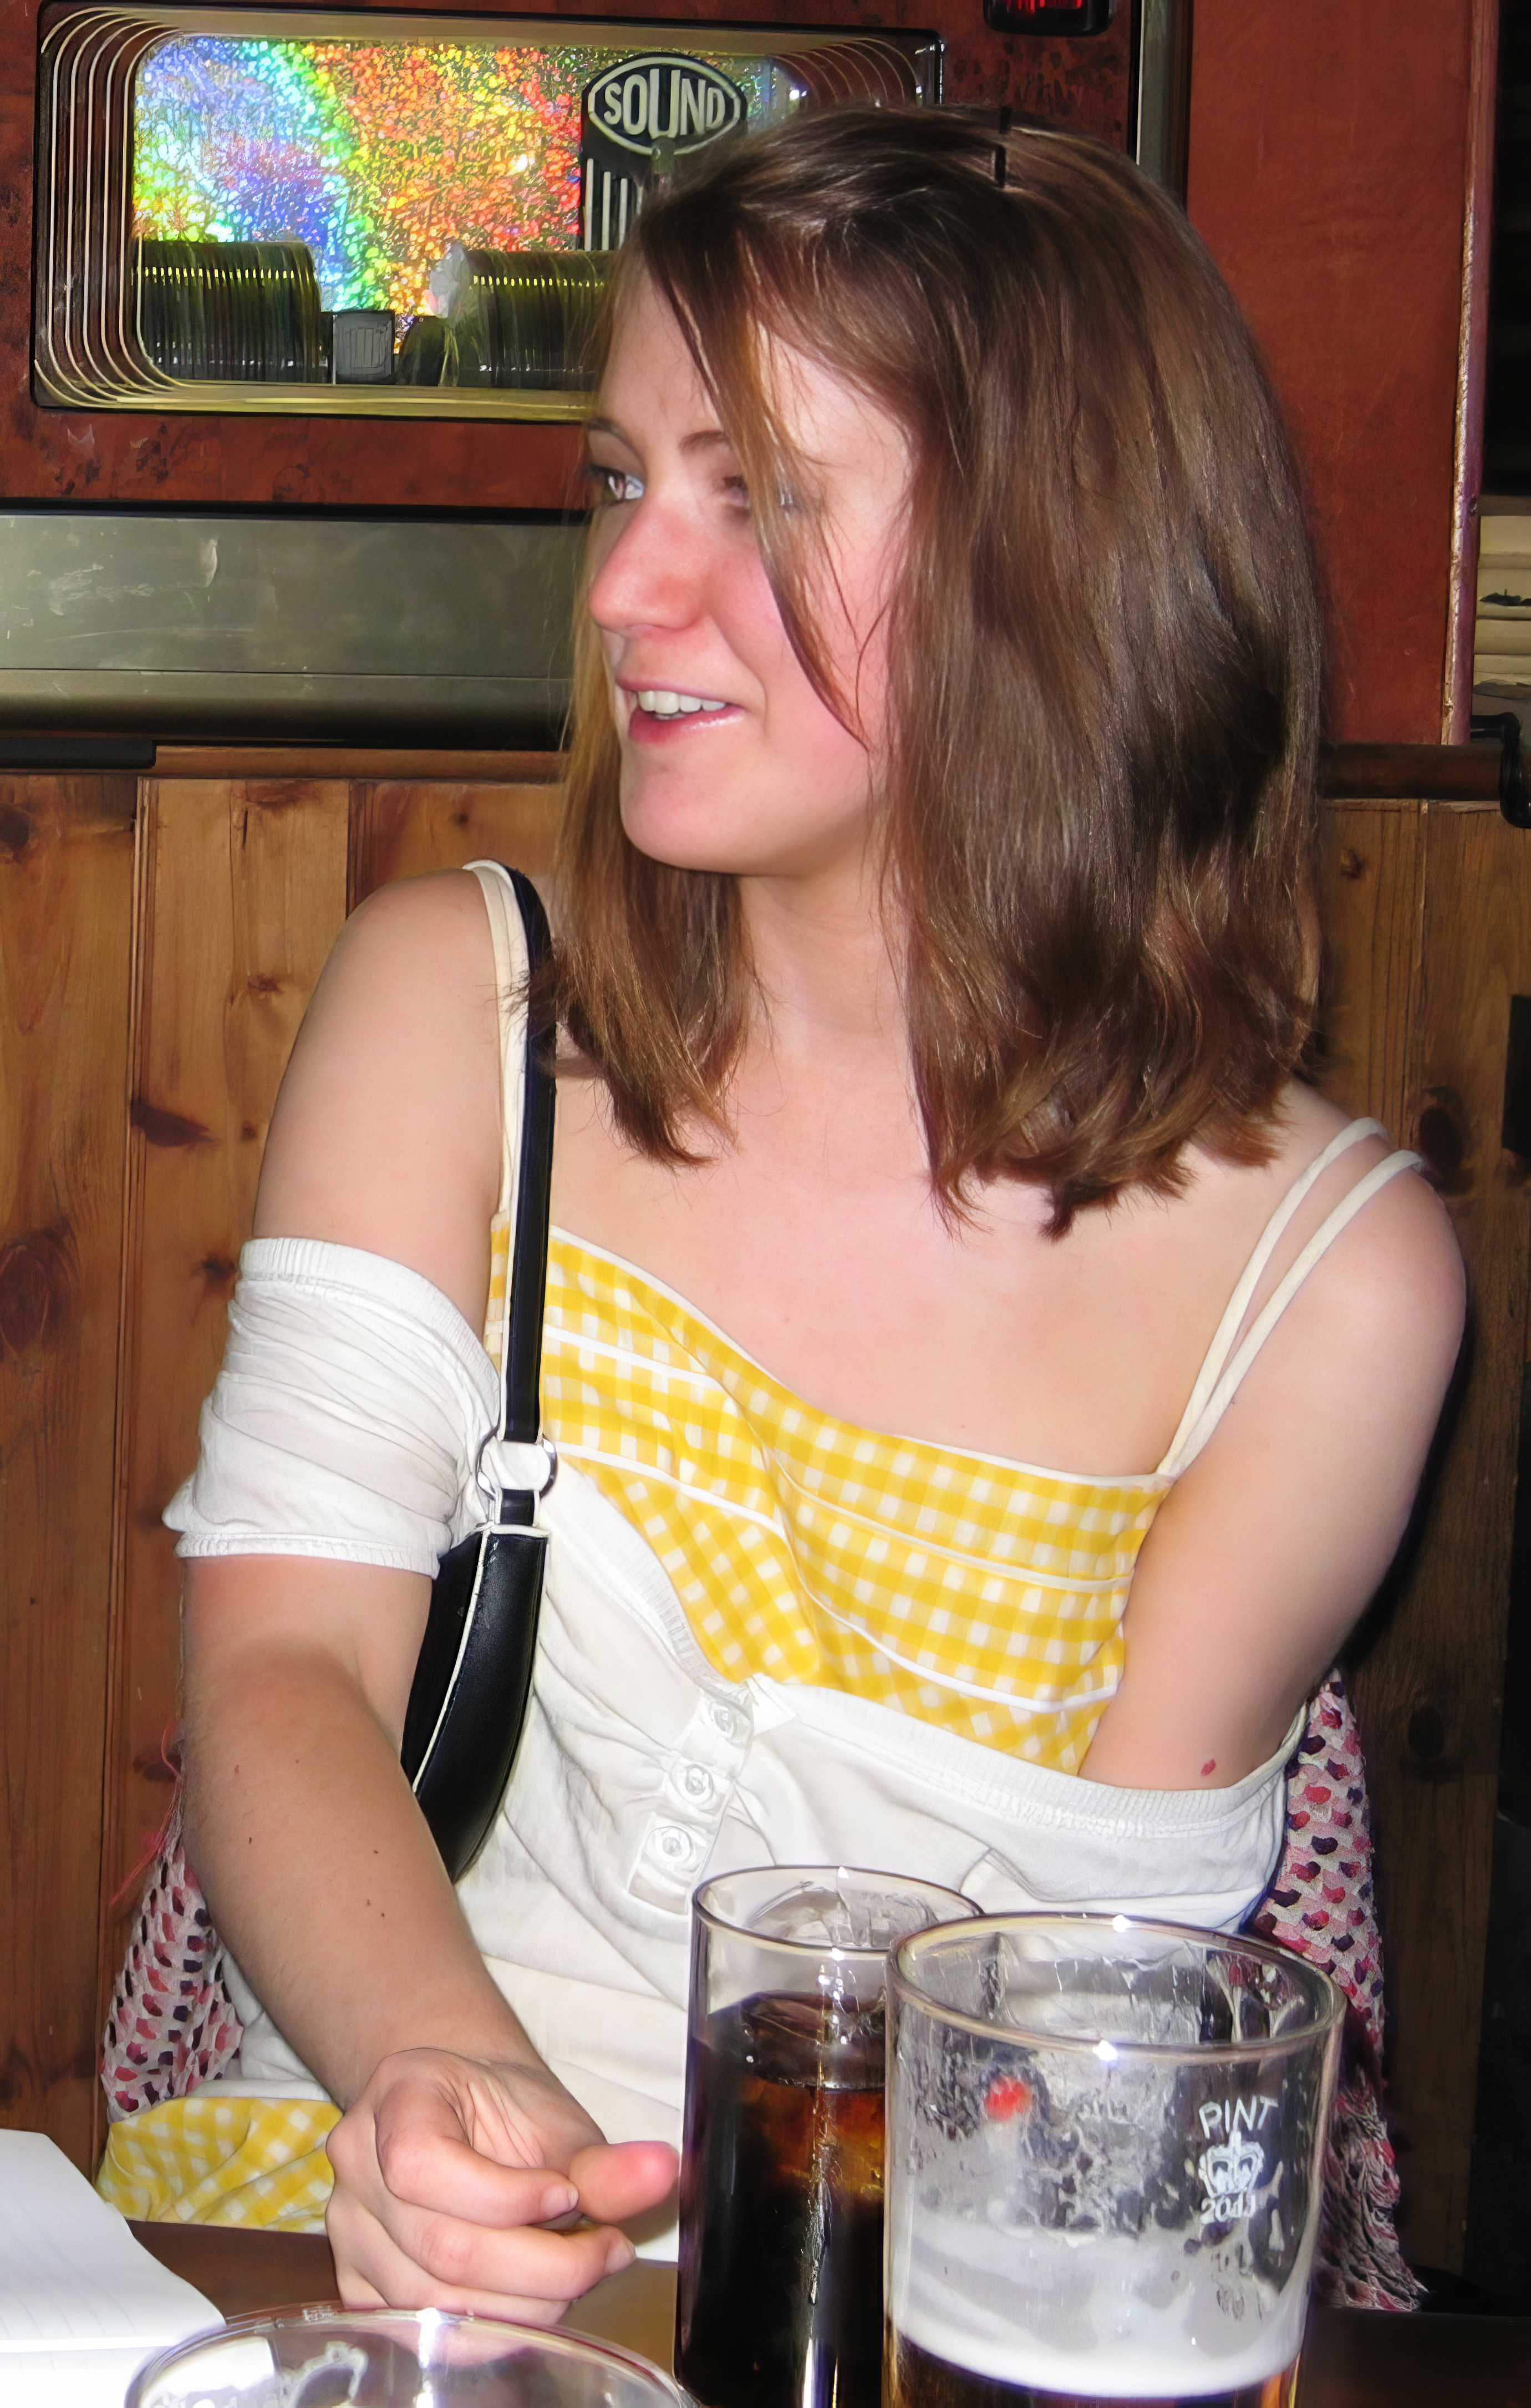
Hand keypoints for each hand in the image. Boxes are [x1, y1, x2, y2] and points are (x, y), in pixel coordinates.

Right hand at [326, 2046, 678, 2318]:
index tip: (570, 2196)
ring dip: (527, 2304)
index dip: (506, 2197)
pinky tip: (535, 2300)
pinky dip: (494, 2328)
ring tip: (576, 2269)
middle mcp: (355, 2163)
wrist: (467, 2117)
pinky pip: (427, 2333)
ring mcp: (349, 2231)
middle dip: (542, 2266)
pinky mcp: (359, 2287)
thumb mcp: (559, 2124)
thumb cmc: (511, 2116)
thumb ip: (603, 2161)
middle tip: (606, 2250)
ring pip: (436, 2303)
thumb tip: (664, 2172)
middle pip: (440, 2247)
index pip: (422, 2164)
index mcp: (396, 2094)